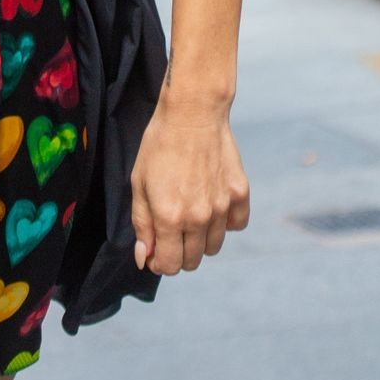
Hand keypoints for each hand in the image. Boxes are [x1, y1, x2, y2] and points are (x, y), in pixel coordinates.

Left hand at [129, 90, 249, 275]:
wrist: (192, 114)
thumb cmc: (159, 146)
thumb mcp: (139, 184)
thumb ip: (142, 224)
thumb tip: (145, 258)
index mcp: (169, 217)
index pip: (169, 265)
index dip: (159, 263)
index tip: (155, 251)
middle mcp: (199, 218)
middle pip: (192, 261)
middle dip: (178, 254)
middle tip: (171, 233)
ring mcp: (222, 207)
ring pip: (213, 247)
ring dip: (200, 240)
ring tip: (190, 215)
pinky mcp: (240, 194)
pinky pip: (236, 226)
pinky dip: (225, 223)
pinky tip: (213, 205)